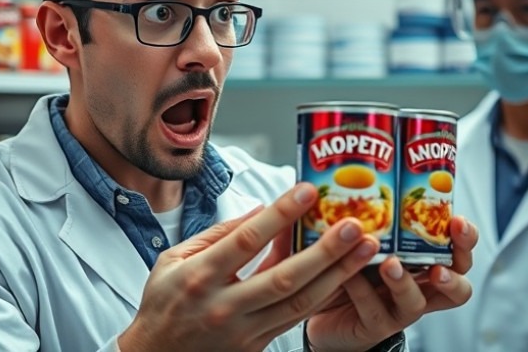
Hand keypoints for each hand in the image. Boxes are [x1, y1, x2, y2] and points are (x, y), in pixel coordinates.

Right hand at [117, 182, 381, 351]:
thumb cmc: (163, 303)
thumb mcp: (173, 260)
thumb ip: (217, 234)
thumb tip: (259, 210)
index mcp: (201, 276)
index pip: (247, 240)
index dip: (280, 214)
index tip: (307, 191)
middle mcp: (224, 306)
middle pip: (284, 276)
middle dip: (324, 250)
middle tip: (353, 225)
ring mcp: (243, 330)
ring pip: (299, 302)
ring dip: (337, 275)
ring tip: (364, 250)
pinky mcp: (256, 346)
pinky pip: (296, 318)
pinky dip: (323, 295)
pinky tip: (344, 276)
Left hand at [306, 216, 478, 351]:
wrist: (324, 306)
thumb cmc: (354, 263)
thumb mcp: (365, 231)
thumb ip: (368, 210)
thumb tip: (357, 171)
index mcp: (426, 259)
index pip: (460, 248)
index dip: (466, 238)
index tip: (457, 221)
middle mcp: (420, 286)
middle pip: (458, 283)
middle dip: (453, 269)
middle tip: (439, 261)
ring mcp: (399, 308)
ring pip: (416, 303)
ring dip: (405, 283)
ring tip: (390, 265)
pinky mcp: (375, 324)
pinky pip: (374, 310)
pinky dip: (362, 291)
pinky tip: (349, 275)